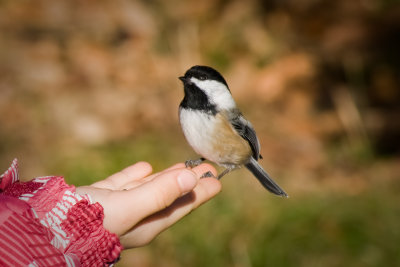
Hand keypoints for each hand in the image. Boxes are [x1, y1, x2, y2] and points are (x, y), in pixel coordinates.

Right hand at [76, 162, 220, 248]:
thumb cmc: (85, 223)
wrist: (42, 227)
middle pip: (170, 196)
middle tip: (208, 167)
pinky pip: (124, 185)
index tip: (218, 177)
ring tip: (184, 164)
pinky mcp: (100, 198)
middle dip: (189, 181)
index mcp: (146, 224)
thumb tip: (190, 176)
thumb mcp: (128, 208)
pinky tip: (145, 167)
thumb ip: (160, 193)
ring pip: (149, 189)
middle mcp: (135, 218)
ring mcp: (117, 208)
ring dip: (167, 176)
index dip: (201, 191)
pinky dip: (136, 176)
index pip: (182, 205)